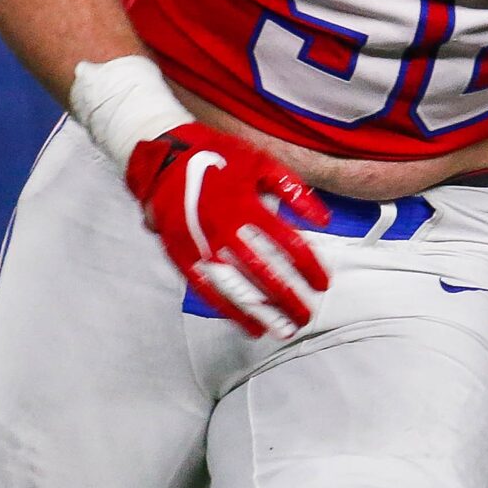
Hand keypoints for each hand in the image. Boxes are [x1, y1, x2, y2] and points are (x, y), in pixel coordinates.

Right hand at [124, 123, 329, 336]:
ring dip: (260, 312)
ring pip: (234, 287)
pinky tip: (246, 324)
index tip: (323, 284)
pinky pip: (205, 289)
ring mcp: (199, 245)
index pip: (288, 244)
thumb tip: (323, 221)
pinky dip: (227, 309)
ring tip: (281, 330)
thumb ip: (295, 191)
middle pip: (262, 273)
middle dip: (288, 299)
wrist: (164, 157)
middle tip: (306, 316)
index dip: (309, 267)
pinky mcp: (179, 255)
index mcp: (246, 205)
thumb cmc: (220, 157)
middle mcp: (222, 228)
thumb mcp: (262, 163)